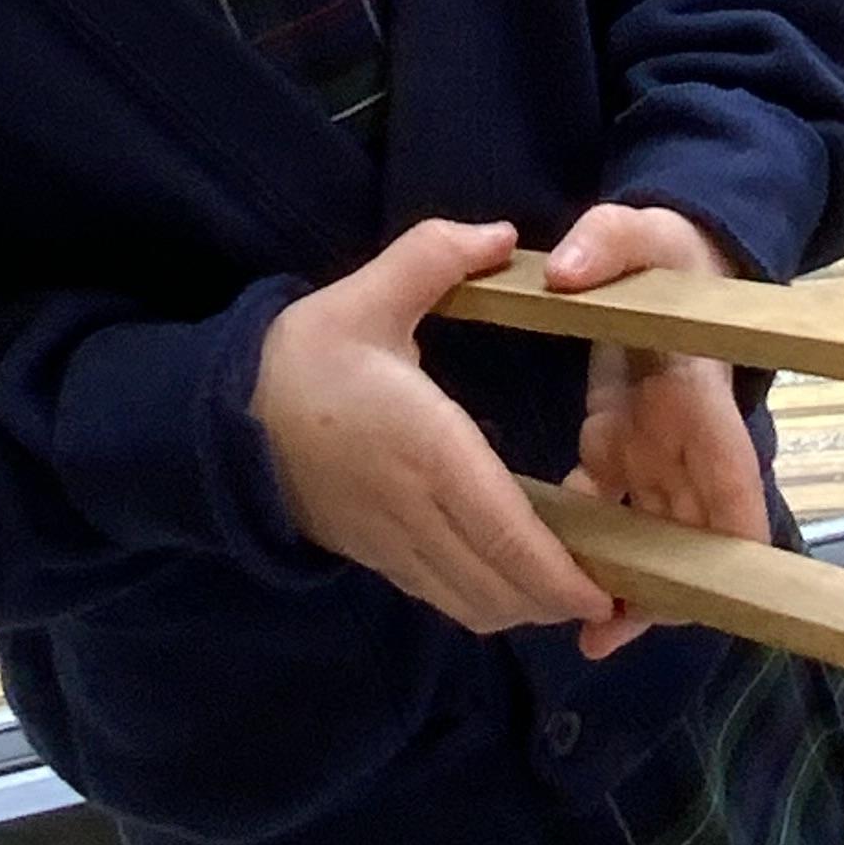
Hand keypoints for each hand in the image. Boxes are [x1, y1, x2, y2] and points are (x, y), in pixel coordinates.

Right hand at [253, 218, 627, 645]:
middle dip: (563, 600)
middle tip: (616, 587)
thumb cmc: (303, 359)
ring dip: (529, 607)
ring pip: (476, 604)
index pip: (506, 532)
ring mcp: (396, 544)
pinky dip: (491, 601)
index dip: (562, 573)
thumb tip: (507, 236)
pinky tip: (519, 579)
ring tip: (576, 588)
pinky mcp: (380, 558)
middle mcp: (417, 511)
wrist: (226, 421)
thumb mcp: (366, 294)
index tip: (610, 588)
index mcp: (428, 450)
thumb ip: (436, 257)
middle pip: (502, 585)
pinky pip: (447, 599)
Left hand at [545, 203, 770, 661]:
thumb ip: (604, 242)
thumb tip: (565, 270)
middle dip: (663, 590)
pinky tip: (540, 576)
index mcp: (700, 397)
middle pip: (694, 534)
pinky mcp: (621, 447)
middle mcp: (687, 438)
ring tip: (581, 636)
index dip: (729, 544)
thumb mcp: (636, 231)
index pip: (733, 483)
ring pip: (654, 537)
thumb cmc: (663, 247)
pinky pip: (608, 511)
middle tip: (603, 634)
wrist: (665, 254)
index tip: (707, 593)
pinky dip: (582, 548)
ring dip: (625, 586)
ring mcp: (656, 450)